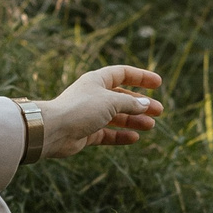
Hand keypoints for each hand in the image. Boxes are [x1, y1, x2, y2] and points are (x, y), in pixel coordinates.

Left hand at [41, 65, 162, 158]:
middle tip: (159, 111)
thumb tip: (145, 104)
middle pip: (122, 97)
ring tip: (151, 125)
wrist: (53, 130)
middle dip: (141, 104)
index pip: (123, 74)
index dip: (141, 77)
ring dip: (134, 120)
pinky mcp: (86, 132)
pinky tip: (134, 138)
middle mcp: (94, 96)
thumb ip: (130, 103)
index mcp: (97, 80)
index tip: (158, 84)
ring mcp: (90, 115)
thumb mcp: (111, 102)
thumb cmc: (80, 109)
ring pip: (117, 116)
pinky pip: (107, 133)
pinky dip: (121, 135)